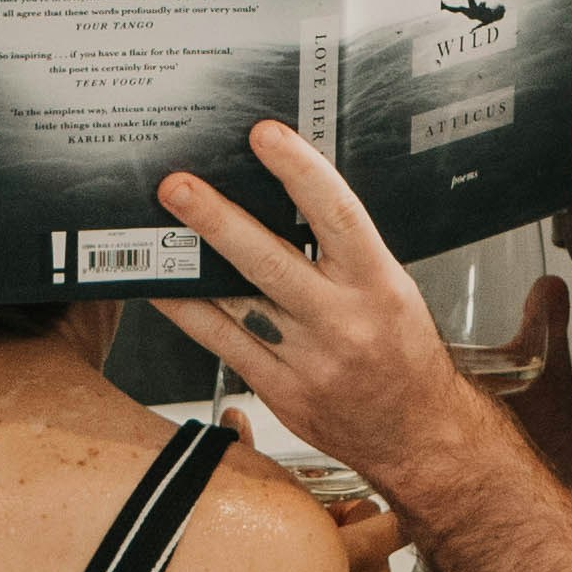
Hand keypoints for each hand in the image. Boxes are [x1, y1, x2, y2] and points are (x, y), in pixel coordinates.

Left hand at [157, 125, 476, 510]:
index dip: (299, 170)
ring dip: (187, 266)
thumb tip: (285, 198)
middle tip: (178, 187)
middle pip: (269, 261)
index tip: (265, 135)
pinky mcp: (280, 392)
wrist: (419, 435)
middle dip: (218, 220)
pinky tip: (163, 289)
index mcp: (377, 283)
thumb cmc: (404, 354)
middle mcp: (342, 320)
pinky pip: (221, 344)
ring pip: (235, 303)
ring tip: (151, 233)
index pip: (337, 213)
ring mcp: (308, 360)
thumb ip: (342, 251)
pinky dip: (187, 312)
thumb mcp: (391, 288)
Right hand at [221, 401, 404, 571]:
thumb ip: (247, 458)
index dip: (367, 512)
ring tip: (305, 571)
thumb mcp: (246, 511)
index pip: (394, 522)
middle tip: (312, 539)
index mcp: (352, 552)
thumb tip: (235, 419)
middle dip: (353, 541)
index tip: (344, 510)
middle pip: (381, 551)